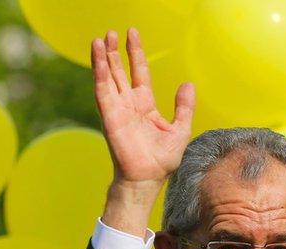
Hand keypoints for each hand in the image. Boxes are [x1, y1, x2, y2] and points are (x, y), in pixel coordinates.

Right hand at [91, 28, 194, 235]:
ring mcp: (117, 109)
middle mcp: (129, 103)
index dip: (135, 53)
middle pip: (120, 71)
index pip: (139, 72)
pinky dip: (99, 73)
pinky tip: (97, 57)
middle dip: (115, 51)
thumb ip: (184, 107)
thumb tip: (188, 84)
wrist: (147, 178)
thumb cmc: (162, 159)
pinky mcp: (109, 116)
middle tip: (111, 32)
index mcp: (145, 104)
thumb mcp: (180, 129)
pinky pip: (103, 90)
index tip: (131, 34)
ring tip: (100, 39)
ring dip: (103, 58)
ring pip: (108, 77)